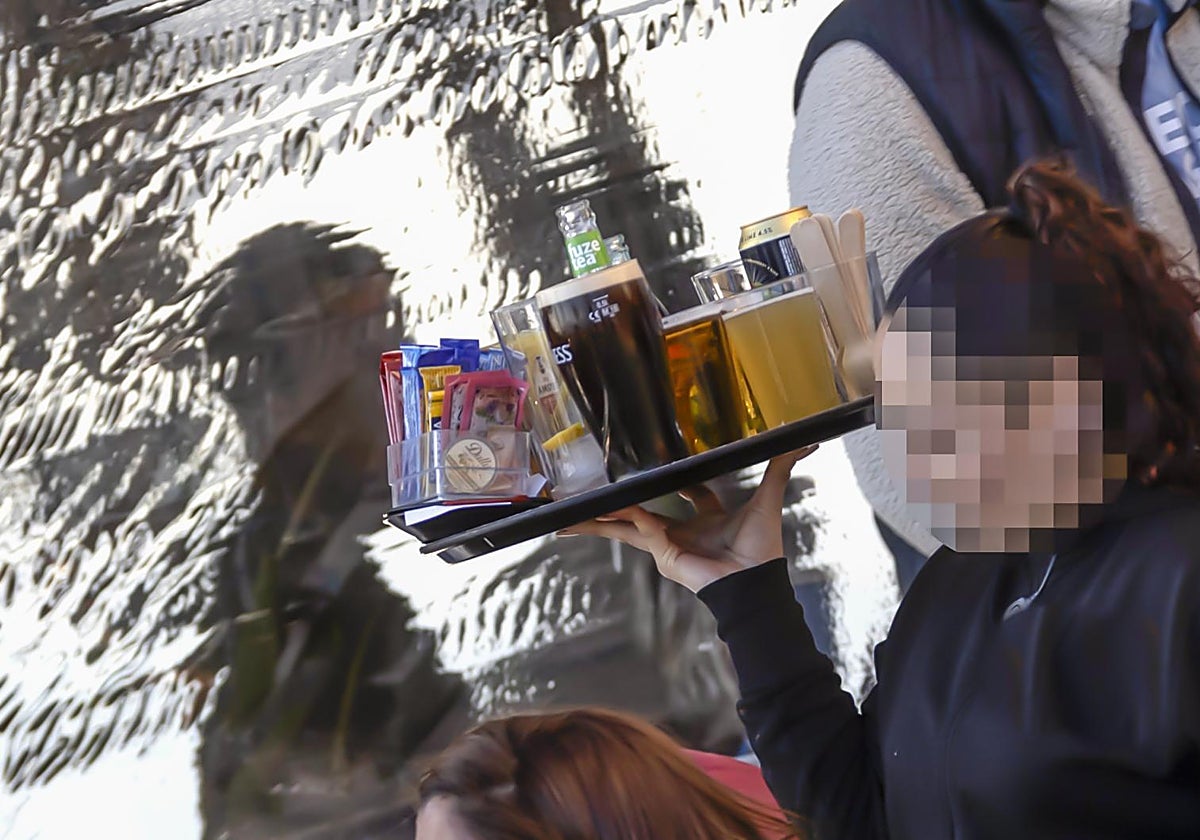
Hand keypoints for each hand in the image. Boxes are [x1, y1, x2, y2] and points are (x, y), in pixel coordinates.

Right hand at [559, 446, 816, 591]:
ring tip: (563, 520)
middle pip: (635, 518)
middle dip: (608, 512)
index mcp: (705, 521)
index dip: (676, 483)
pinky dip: (628, 517)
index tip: (664, 471)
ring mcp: (666, 547)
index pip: (685, 498)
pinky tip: (609, 507)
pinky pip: (642, 528)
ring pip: (623, 529)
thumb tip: (805, 441)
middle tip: (580, 503)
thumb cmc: (761, 548)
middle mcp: (680, 534)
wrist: (755, 581)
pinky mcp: (662, 554)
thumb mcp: (767, 498)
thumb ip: (779, 468)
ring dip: (595, 523)